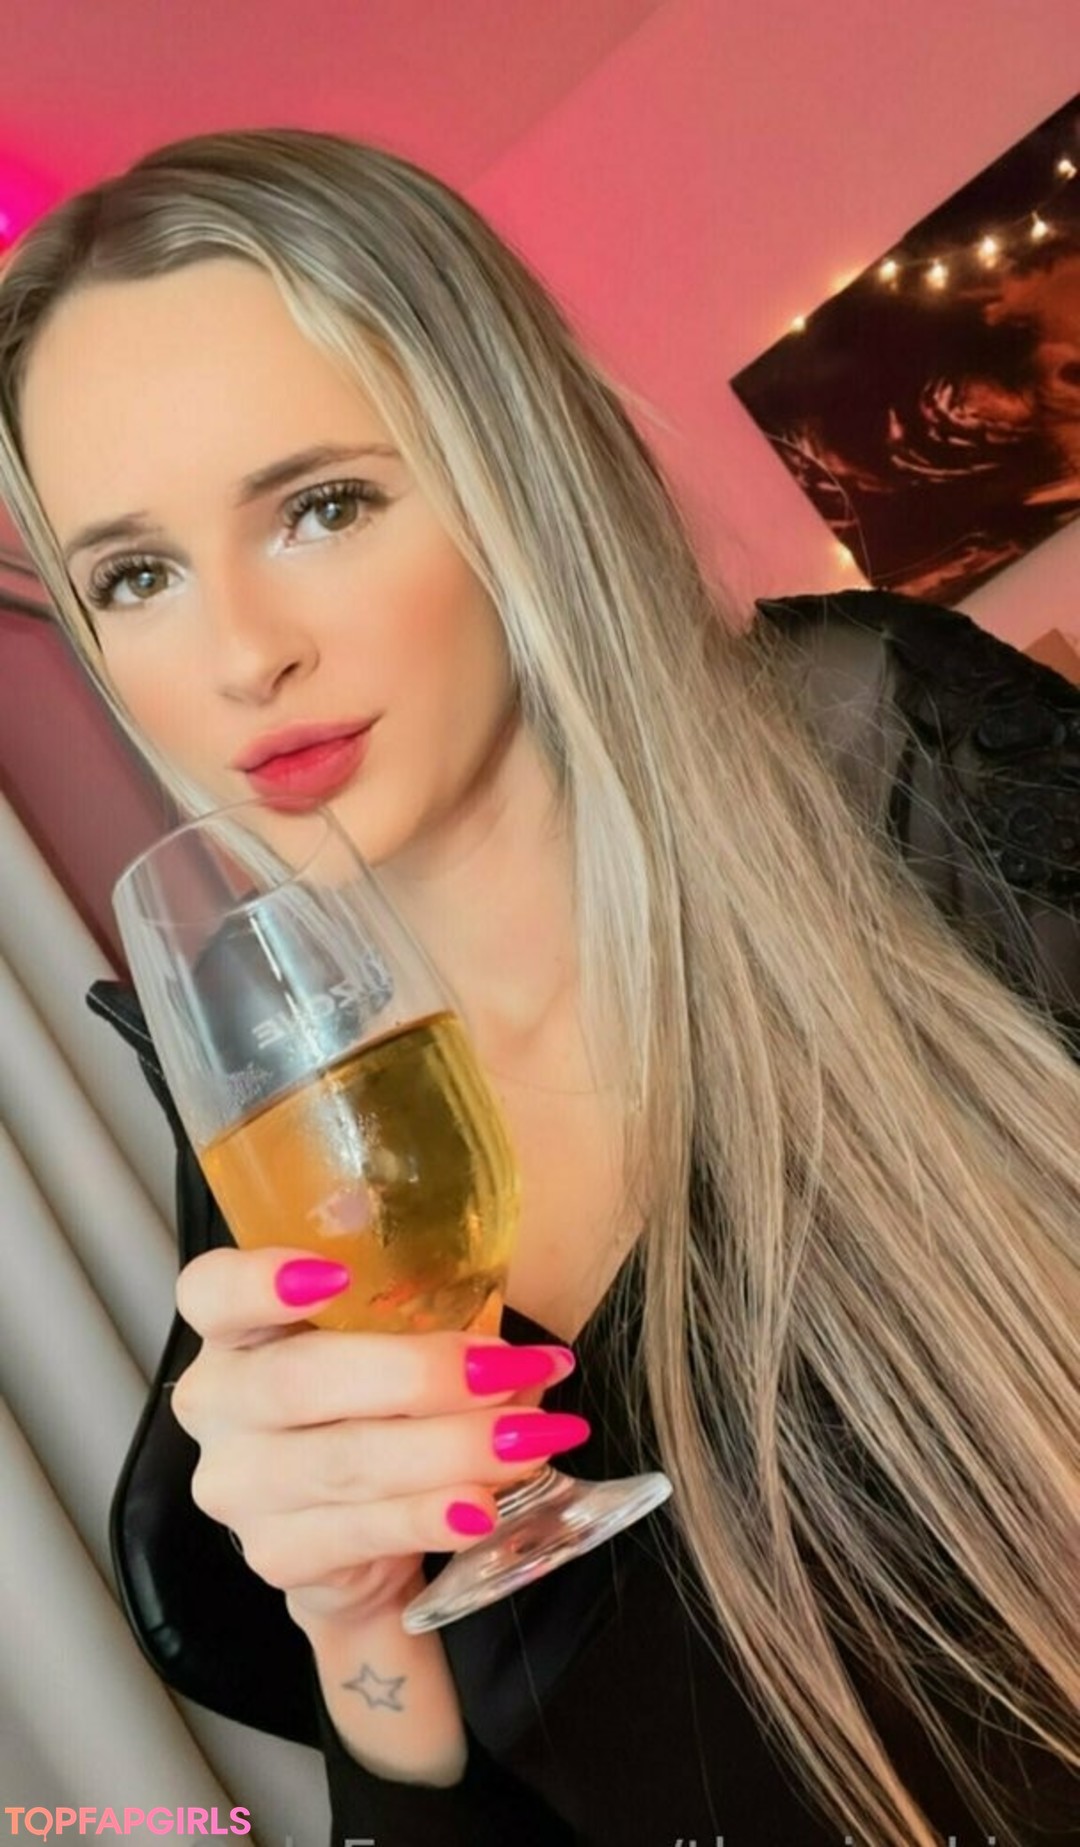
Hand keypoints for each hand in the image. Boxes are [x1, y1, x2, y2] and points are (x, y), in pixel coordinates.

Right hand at [170, 1247, 581, 1628]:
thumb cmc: (374, 1405)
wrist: (354, 1537)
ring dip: (449, 1448)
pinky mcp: (277, 1556)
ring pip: (341, 1461)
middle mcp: (217, 1404)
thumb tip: (515, 1347)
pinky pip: (358, 1532)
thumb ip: (428, 1322)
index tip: (338, 1274)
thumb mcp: (389, 1345)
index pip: (211, 1291)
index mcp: (234, 1330)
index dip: (260, 1281)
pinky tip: (482, 1508)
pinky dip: (428, 1516)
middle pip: (297, 1381)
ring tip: (530, 1440)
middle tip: (505, 1368)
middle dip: (417, 1375)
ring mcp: (237, 1487)